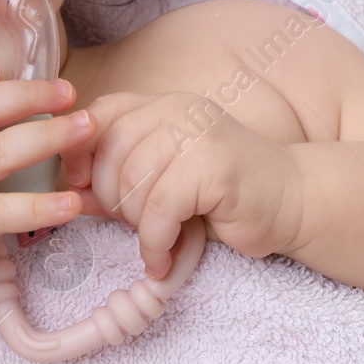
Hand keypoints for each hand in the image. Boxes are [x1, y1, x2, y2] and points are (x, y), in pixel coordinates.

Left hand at [58, 91, 303, 278]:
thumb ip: (117, 181)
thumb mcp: (162, 182)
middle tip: (131, 224)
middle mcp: (178, 110)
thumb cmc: (222, 196)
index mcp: (162, 106)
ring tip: (155, 239)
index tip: (82, 184)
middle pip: (110, 152)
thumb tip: (71, 195)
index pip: (101, 113)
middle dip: (110, 199)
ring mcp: (197, 134)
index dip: (81, 150)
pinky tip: (162, 258)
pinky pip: (159, 210)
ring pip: (132, 184)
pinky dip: (154, 242)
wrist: (292, 201)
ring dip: (135, 225)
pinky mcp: (213, 167)